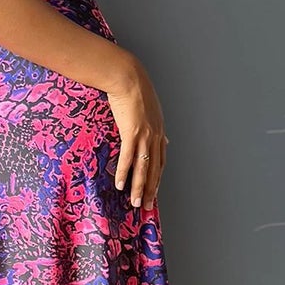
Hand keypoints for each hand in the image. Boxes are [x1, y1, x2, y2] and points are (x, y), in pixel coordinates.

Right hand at [106, 60, 169, 210]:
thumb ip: (154, 126)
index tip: (153, 192)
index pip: (160, 161)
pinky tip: (120, 185)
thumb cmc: (135, 90)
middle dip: (150, 190)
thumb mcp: (149, 109)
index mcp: (159, 131)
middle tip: (145, 206)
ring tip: (135, 202)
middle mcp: (155, 135)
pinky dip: (124, 172)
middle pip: (154, 169)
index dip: (157, 178)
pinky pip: (128, 158)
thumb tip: (164, 138)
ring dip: (138, 187)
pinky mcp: (131, 132)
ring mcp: (144, 135)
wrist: (127, 78)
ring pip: (143, 168)